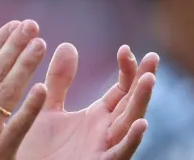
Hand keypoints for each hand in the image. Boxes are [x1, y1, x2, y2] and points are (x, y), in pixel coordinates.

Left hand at [17, 43, 158, 159]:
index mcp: (97, 116)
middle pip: (132, 103)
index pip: (122, 90)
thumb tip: (68, 45)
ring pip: (130, 124)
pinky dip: (132, 139)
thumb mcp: (49, 105)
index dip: (128, 70)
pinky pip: (120, 152)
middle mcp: (105, 131)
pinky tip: (141, 123)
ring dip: (141, 103)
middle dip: (144, 81)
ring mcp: (103, 147)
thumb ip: (59, 80)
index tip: (125, 48)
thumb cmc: (39, 146)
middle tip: (153, 57)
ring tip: (149, 80)